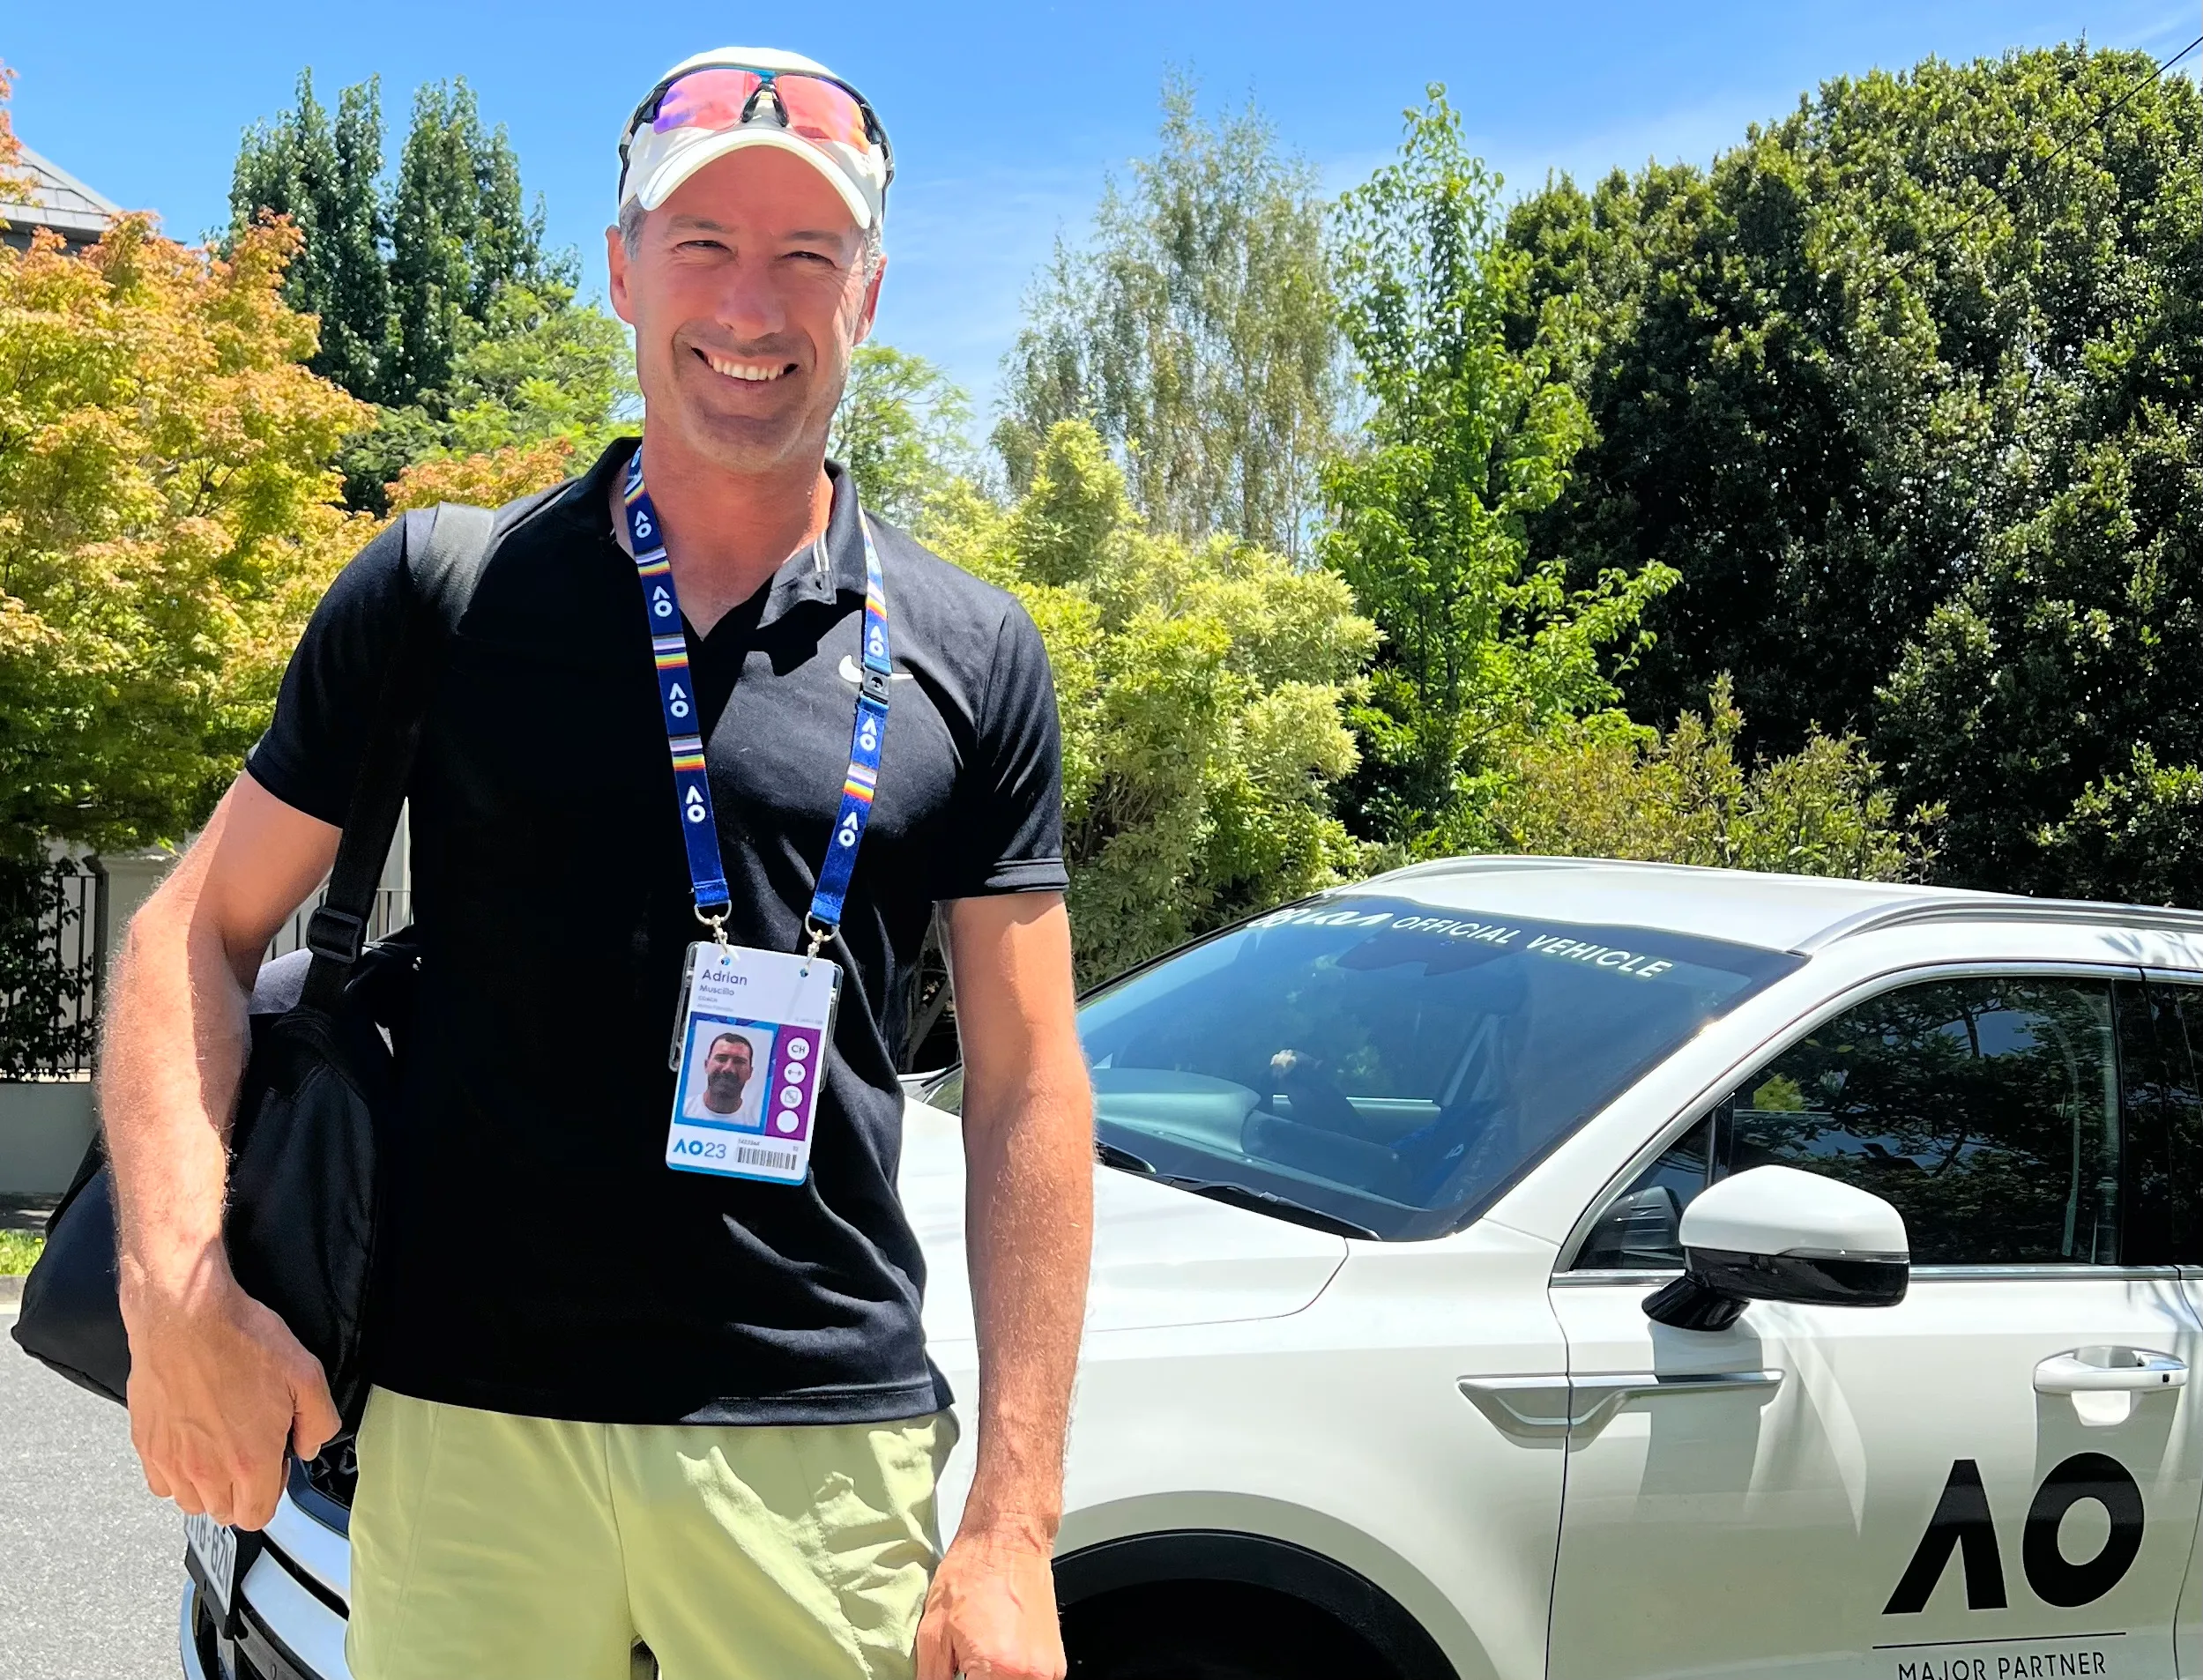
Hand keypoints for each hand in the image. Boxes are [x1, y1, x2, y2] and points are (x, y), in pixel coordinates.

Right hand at [121, 1257, 339, 1530]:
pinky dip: (176, 1474)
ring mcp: (172, 1461)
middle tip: (249, 1451)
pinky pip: (161, 1484)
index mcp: (250, 1460)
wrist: (185, 1316)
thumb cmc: (240, 1340)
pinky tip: (191, 1444)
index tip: (275, 1465)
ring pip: (191, 1503)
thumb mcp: (306, 1375)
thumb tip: (310, 1445)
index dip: (273, 1491)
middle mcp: (207, 1470)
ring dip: (209, 1486)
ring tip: (220, 1447)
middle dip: (243, 1491)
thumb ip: (318, 1421)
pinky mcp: (146, 1446)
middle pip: (225, 1512)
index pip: (258, 1514)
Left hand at [915, 1529, 1064, 1679]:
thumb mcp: (933, 1634)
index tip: (955, 1673)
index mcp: (999, 1669)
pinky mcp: (1055, 1665)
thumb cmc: (973, 1574)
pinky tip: (996, 1656)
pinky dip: (1010, 1678)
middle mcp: (1031, 1675)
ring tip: (978, 1659)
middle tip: (964, 1666)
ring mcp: (1048, 1672)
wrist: (1008, 1541)